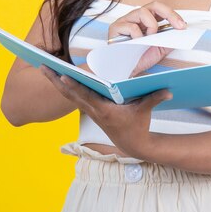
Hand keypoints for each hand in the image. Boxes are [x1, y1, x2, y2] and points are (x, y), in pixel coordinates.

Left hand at [40, 65, 171, 155]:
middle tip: (42, 67)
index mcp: (104, 110)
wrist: (133, 144)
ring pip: (68, 95)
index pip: (86, 96)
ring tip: (44, 68)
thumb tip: (168, 89)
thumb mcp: (145, 111)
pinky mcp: (90, 109)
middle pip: (70, 94)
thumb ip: (155, 98)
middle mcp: (93, 110)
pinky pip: (73, 97)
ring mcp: (90, 110)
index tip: (62, 76)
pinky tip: (57, 78)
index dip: (74, 86)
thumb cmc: (138, 126)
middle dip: (55, 80)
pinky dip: (64, 87)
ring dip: (55, 82)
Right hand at [108, 1, 186, 75]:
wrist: (124, 71)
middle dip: (169, 13)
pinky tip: (136, 43)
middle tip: (178, 25)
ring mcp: (125, 21)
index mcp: (145, 20)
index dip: (172, 15)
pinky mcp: (115, 28)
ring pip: (142, 11)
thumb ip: (169, 39)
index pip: (160, 10)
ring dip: (151, 25)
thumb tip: (180, 31)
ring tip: (150, 37)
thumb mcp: (159, 49)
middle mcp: (135, 18)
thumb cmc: (139, 59)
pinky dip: (138, 35)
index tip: (183, 26)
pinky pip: (131, 26)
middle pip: (153, 5)